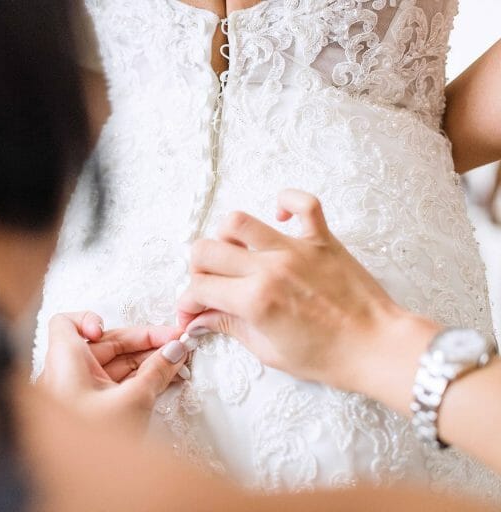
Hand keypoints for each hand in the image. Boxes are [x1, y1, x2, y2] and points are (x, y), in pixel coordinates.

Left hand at [38, 311, 188, 431]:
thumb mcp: (132, 402)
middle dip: (142, 341)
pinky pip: (119, 384)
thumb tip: (176, 350)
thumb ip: (156, 372)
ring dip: (148, 361)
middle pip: (105, 343)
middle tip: (175, 341)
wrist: (84, 485)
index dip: (89, 318)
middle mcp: (70, 374)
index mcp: (65, 363)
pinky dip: (141, 379)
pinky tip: (169, 378)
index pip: (67, 323)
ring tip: (180, 361)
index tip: (110, 329)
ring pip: (116, 365)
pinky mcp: (97, 410)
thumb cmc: (93, 445)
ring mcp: (83, 393)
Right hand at [177, 189, 436, 393]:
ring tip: (237, 255)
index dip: (186, 303)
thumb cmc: (329, 358)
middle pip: (207, 250)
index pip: (199, 288)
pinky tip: (278, 219)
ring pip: (239, 221)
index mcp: (255, 301)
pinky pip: (302, 202)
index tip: (192, 312)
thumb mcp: (269, 352)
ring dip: (226, 237)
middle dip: (197, 270)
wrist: (379, 348)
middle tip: (210, 285)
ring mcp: (296, 249)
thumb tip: (201, 318)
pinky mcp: (322, 239)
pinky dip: (285, 202)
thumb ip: (230, 327)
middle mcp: (270, 268)